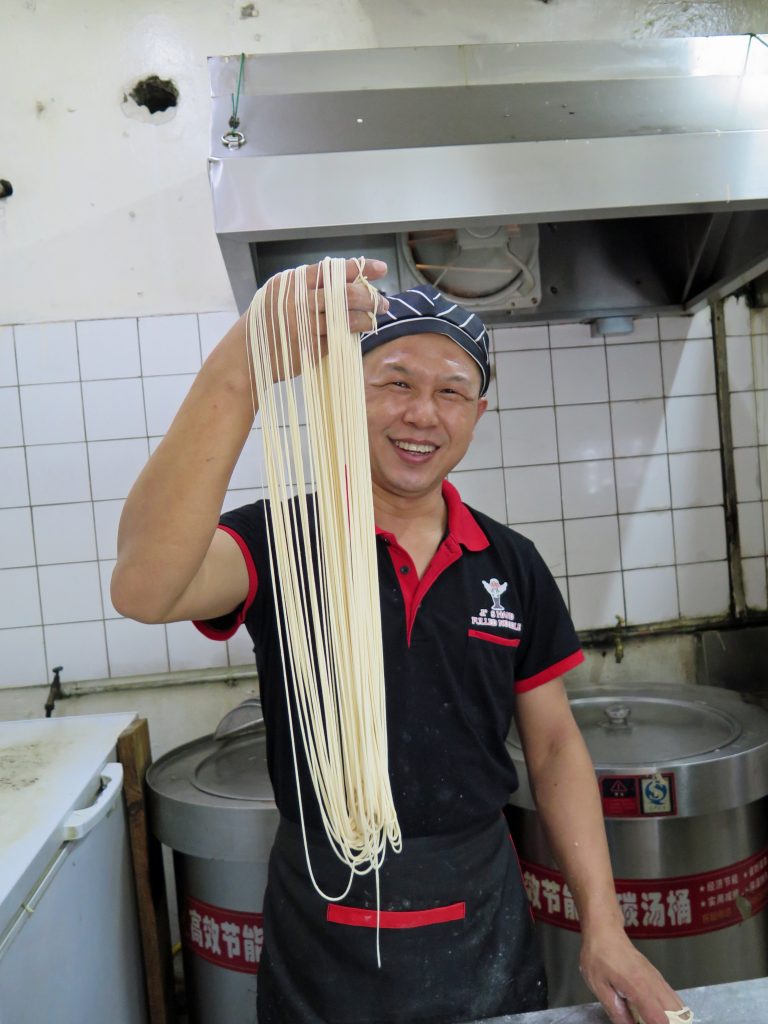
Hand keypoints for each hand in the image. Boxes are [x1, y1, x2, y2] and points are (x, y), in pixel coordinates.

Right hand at [258, 257, 388, 381]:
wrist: (246, 355)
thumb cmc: (267, 323)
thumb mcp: (281, 296)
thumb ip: (307, 288)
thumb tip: (349, 281)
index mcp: (291, 283)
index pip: (332, 270)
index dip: (359, 268)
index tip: (381, 269)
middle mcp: (297, 301)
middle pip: (345, 294)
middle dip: (369, 297)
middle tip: (383, 302)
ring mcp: (304, 325)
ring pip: (346, 318)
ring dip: (367, 318)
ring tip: (376, 317)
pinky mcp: (309, 348)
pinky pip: (338, 338)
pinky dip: (350, 335)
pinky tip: (358, 333)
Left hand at [579, 927, 685, 1023]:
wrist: (605, 930)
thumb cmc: (598, 955)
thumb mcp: (599, 986)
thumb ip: (616, 1011)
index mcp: (638, 987)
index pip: (660, 1019)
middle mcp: (653, 983)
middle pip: (677, 1015)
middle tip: (649, 1022)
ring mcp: (658, 979)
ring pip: (679, 1006)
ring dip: (674, 1019)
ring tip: (653, 1020)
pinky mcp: (658, 977)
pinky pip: (674, 998)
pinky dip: (673, 1011)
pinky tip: (661, 1015)